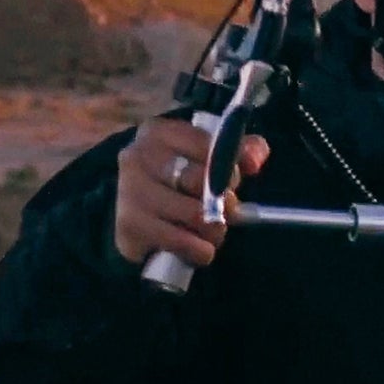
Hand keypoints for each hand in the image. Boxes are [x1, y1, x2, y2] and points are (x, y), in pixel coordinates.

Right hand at [112, 116, 267, 268]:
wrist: (139, 222)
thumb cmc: (180, 186)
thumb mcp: (211, 161)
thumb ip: (243, 151)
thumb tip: (254, 160)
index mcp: (158, 133)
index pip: (207, 145)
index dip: (230, 166)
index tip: (234, 180)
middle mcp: (138, 157)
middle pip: (200, 180)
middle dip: (225, 201)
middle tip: (227, 211)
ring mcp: (130, 192)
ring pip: (195, 214)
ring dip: (215, 230)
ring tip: (213, 231)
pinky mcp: (130, 226)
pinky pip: (183, 242)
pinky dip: (200, 250)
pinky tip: (198, 247)